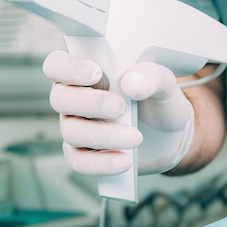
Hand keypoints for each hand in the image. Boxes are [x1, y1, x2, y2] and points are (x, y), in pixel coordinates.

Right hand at [43, 50, 193, 175]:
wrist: (169, 133)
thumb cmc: (156, 98)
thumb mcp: (162, 82)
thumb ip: (150, 75)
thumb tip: (131, 84)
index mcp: (84, 70)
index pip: (57, 64)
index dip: (68, 68)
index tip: (95, 72)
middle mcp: (73, 97)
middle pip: (59, 98)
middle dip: (89, 103)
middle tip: (120, 107)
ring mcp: (75, 126)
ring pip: (71, 131)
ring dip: (103, 135)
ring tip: (135, 137)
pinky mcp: (83, 154)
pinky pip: (78, 161)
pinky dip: (101, 163)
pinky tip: (125, 161)